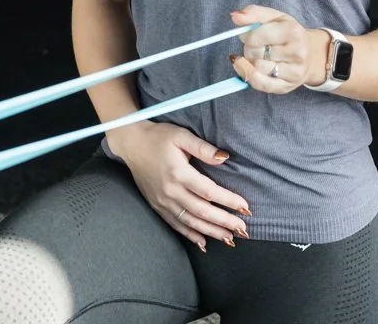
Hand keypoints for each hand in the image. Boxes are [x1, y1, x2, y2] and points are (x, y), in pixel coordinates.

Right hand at [107, 122, 250, 250]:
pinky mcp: (157, 206)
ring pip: (190, 222)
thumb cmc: (159, 137)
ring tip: (229, 239)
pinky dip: (190, 235)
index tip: (245, 208)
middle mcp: (171, 191)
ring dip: (211, 232)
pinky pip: (175, 224)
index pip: (209, 192)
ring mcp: (163, 201)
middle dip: (224, 222)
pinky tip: (203, 243)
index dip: (229, 201)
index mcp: (179, 173)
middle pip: (202, 211)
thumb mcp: (181, 135)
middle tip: (243, 230)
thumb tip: (225, 157)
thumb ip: (203, 148)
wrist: (131, 144)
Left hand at [230, 6, 321, 92]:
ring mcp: (294, 71)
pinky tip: (251, 70)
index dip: (247, 36)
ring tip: (259, 57)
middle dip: (249, 49)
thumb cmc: (288, 34)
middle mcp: (297, 52)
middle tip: (256, 46)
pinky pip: (261, 84)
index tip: (250, 35)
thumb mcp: (274, 17)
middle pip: (255, 53)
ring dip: (251, 62)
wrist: (310, 54)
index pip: (256, 37)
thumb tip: (235, 16)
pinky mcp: (287, 86)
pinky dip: (251, 77)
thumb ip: (253, 13)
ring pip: (257, 68)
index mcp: (293, 31)